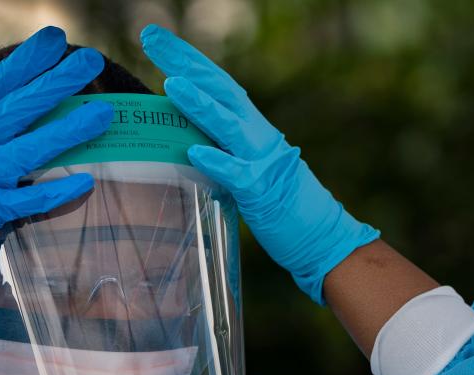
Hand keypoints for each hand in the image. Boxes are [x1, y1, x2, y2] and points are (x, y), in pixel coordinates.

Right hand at [0, 26, 113, 270]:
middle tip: (90, 60)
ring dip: (72, 129)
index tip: (54, 39)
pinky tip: (88, 182)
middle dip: (59, 81)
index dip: (28, 60)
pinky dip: (60, 193)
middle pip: (25, 105)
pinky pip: (34, 199)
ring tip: (105, 113)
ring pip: (38, 146)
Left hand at [140, 24, 378, 303]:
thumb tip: (183, 142)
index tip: (156, 40)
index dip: (188, 60)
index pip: (217, 85)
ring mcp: (263, 162)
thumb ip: (221, 151)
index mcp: (252, 130)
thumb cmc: (281, 208)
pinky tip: (194, 151)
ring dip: (199, 104)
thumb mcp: (247, 171)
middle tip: (150, 38)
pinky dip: (217, 161)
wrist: (323, 238)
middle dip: (185, 62)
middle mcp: (259, 137)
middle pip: (220, 89)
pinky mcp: (263, 193)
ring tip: (170, 84)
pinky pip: (237, 174)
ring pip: (228, 125)